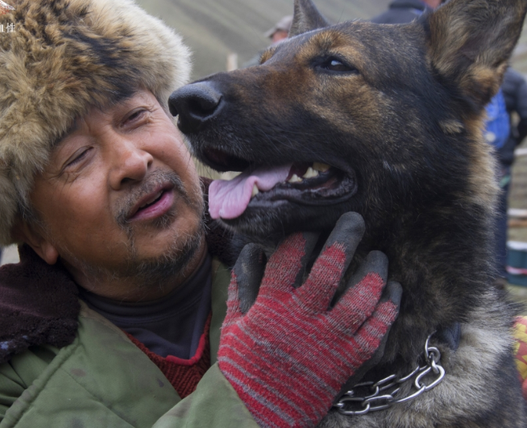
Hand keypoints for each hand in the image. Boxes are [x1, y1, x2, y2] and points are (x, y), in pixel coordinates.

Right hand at [218, 212, 401, 426]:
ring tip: (379, 256)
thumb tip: (253, 251)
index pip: (291, 257)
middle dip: (345, 237)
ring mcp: (328, 340)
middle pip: (330, 267)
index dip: (303, 235)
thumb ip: (244, 285)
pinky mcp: (347, 361)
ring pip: (360, 297)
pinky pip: (375, 331)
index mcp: (271, 304)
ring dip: (374, 273)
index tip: (312, 226)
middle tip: (355, 220)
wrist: (258, 415)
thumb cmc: (244, 366)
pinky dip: (387, 309)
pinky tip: (393, 292)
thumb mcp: (235, 323)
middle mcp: (302, 317)